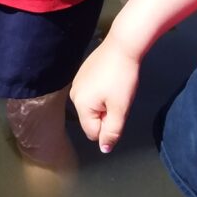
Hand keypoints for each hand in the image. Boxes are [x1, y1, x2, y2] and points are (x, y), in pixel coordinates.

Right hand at [69, 38, 140, 153]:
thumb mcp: (120, 108)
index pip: (94, 132)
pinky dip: (101, 90)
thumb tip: (104, 149)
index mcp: (81, 105)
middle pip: (91, 119)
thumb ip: (112, 132)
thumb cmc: (122, 78)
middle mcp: (74, 95)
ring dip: (104, 103)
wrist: (122, 46)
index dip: (109, 125)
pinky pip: (91, 93)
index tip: (118, 109)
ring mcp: (76, 83)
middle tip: (118, 98)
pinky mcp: (82, 73)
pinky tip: (110, 79)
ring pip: (92, 106)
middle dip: (106, 114)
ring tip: (115, 88)